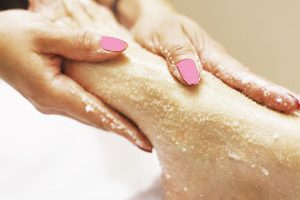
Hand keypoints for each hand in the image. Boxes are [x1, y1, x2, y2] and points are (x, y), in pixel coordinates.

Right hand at [0, 10, 151, 150]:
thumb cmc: (9, 36)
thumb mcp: (45, 34)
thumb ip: (82, 42)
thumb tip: (118, 48)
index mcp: (52, 92)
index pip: (96, 115)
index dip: (122, 129)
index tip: (143, 142)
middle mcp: (54, 103)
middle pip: (96, 121)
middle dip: (123, 131)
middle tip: (147, 142)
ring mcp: (53, 101)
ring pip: (91, 116)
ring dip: (114, 124)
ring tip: (138, 130)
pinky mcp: (54, 94)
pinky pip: (84, 106)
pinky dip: (102, 112)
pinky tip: (115, 111)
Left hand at [131, 11, 299, 113]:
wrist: (148, 27)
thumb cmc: (157, 29)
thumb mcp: (165, 35)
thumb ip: (178, 53)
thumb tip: (193, 79)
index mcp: (208, 54)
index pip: (239, 75)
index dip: (262, 89)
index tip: (286, 102)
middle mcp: (211, 68)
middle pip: (243, 87)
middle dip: (268, 101)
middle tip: (294, 115)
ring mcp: (205, 78)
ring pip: (230, 96)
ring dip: (250, 110)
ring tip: (271, 128)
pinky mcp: (193, 87)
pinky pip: (211, 102)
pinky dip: (224, 113)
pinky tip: (230, 127)